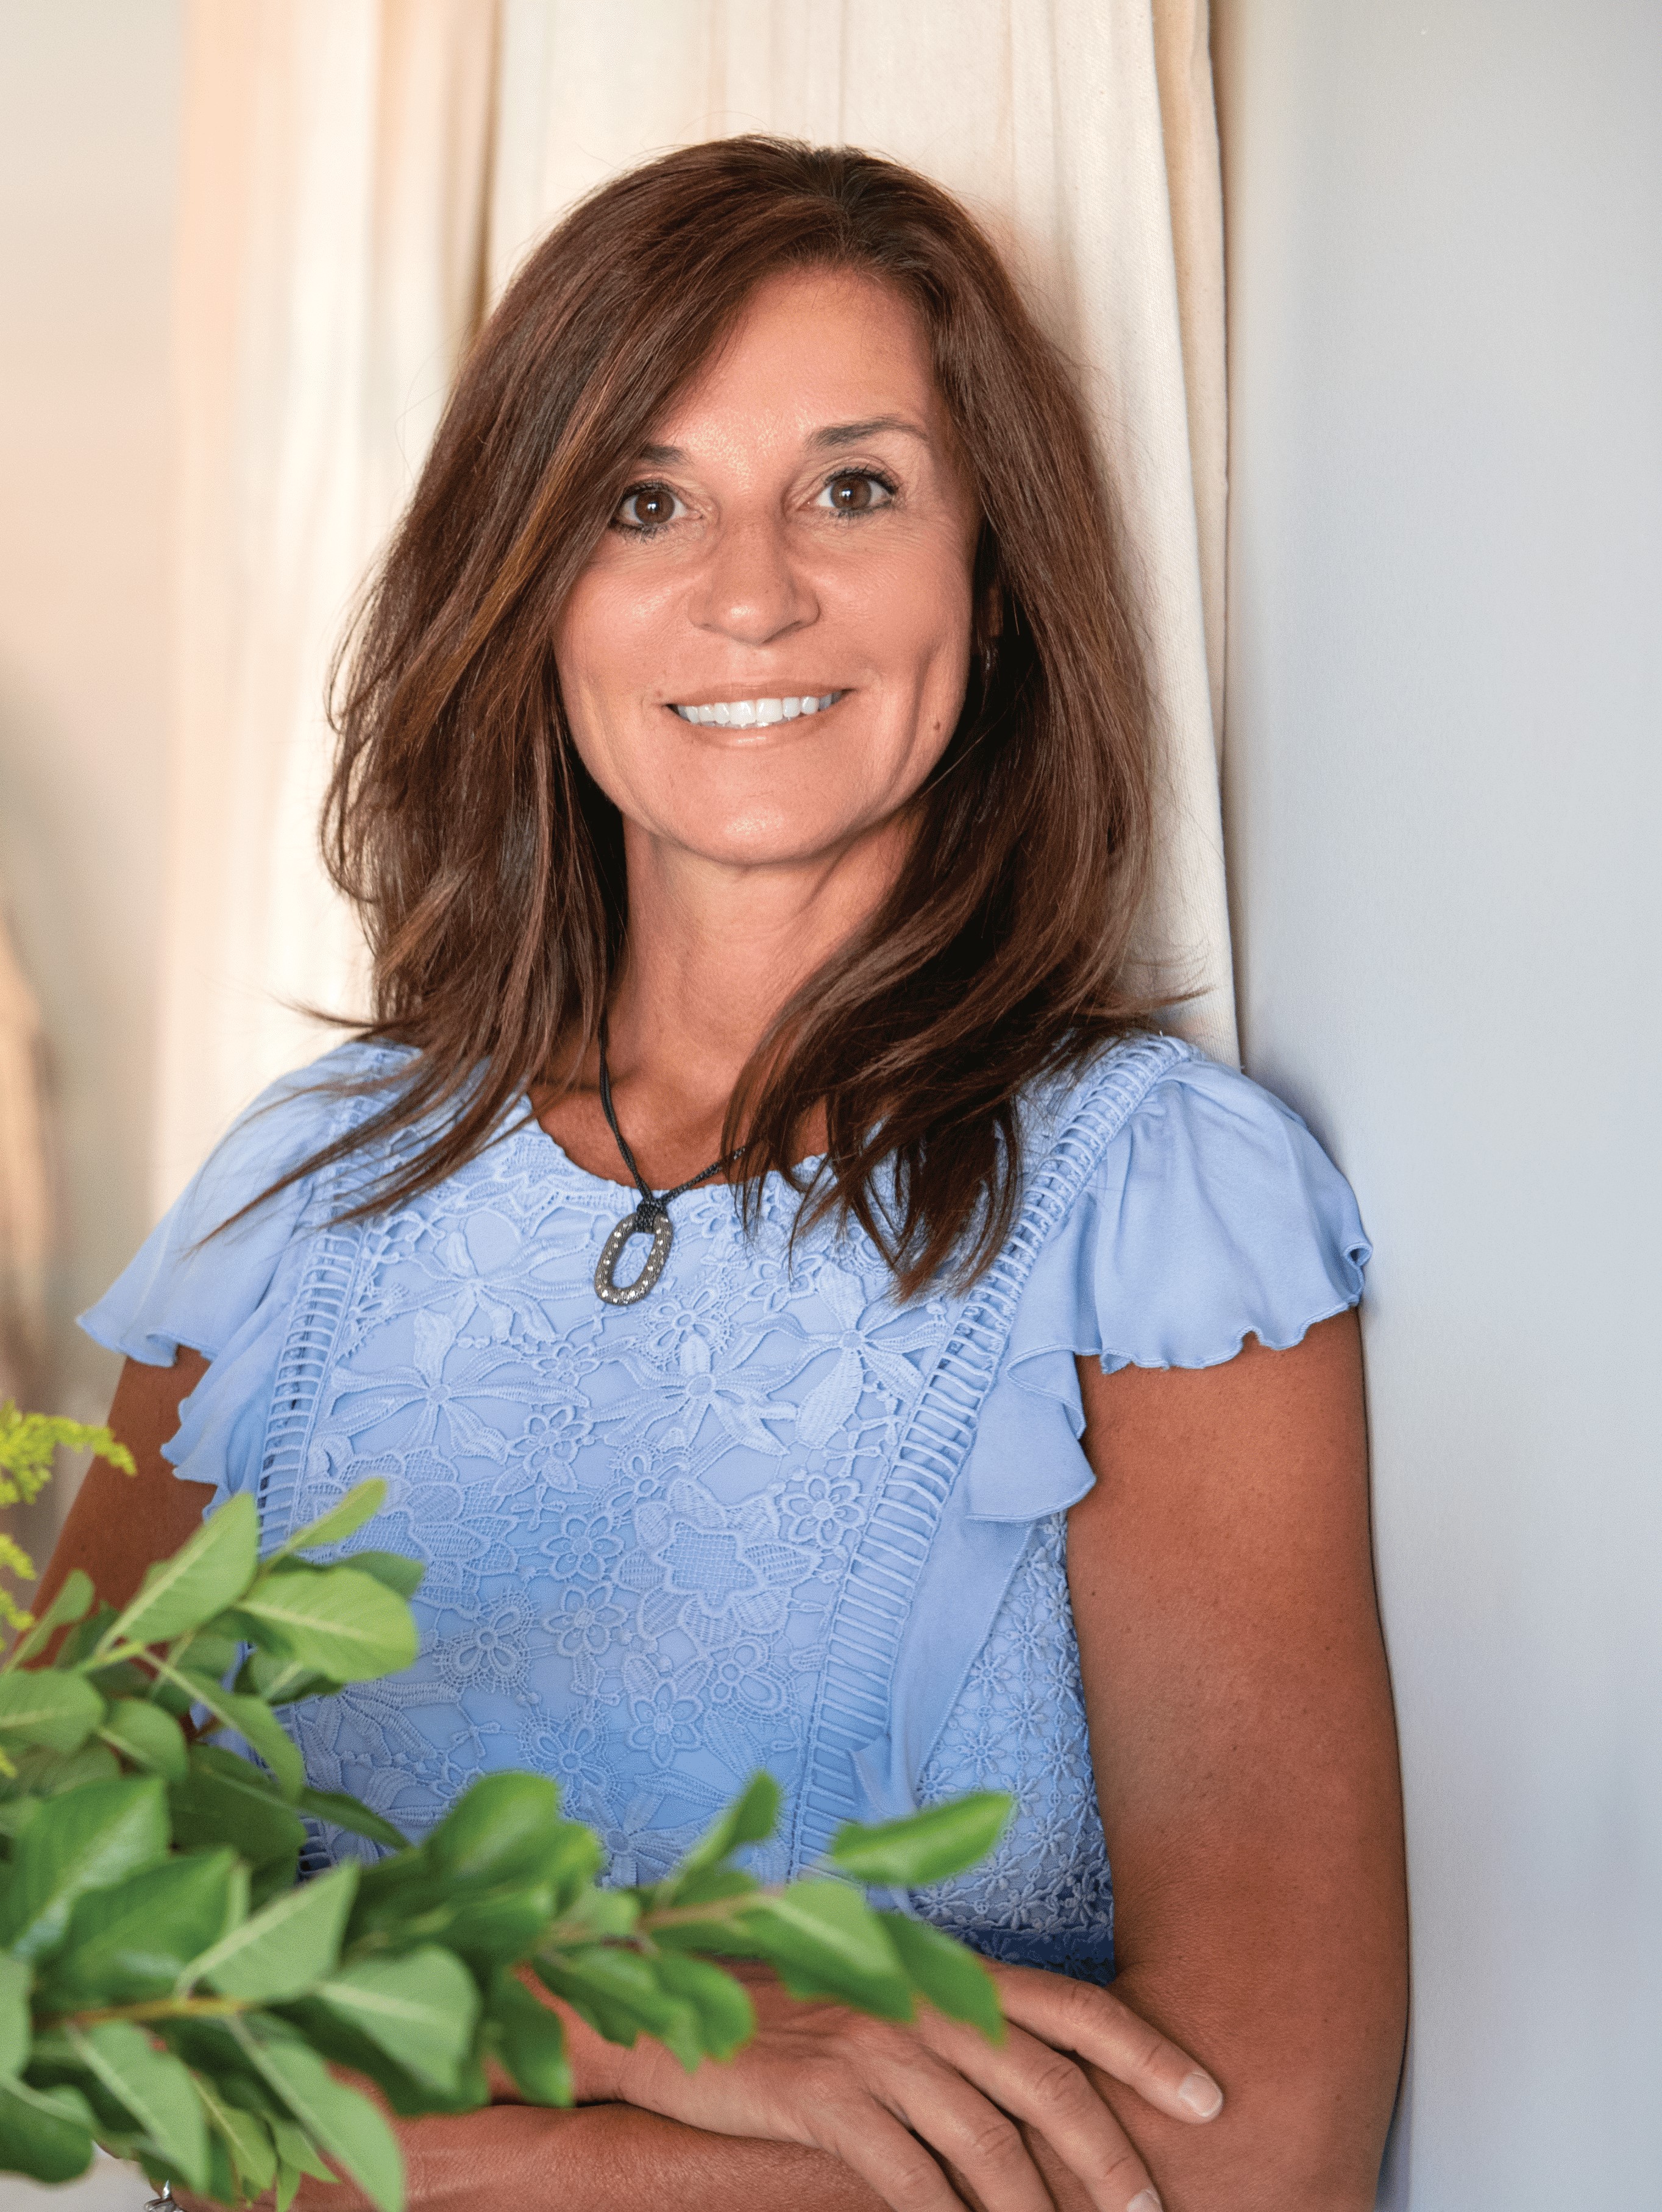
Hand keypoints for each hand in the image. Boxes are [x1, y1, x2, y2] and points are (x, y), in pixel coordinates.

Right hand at [565, 1957, 1222, 2211]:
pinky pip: (910, 2179)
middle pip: (1045, 2082)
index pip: (1071, 2005)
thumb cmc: (800, 2011)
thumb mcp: (890, 2000)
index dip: (1147, 2050)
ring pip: (986, 2145)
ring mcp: (873, 2045)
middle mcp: (921, 1997)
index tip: (1210, 2101)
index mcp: (948, 1969)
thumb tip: (1047, 2088)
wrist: (679, 2008)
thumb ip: (962, 2029)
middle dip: (1111, 2159)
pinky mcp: (823, 2098)